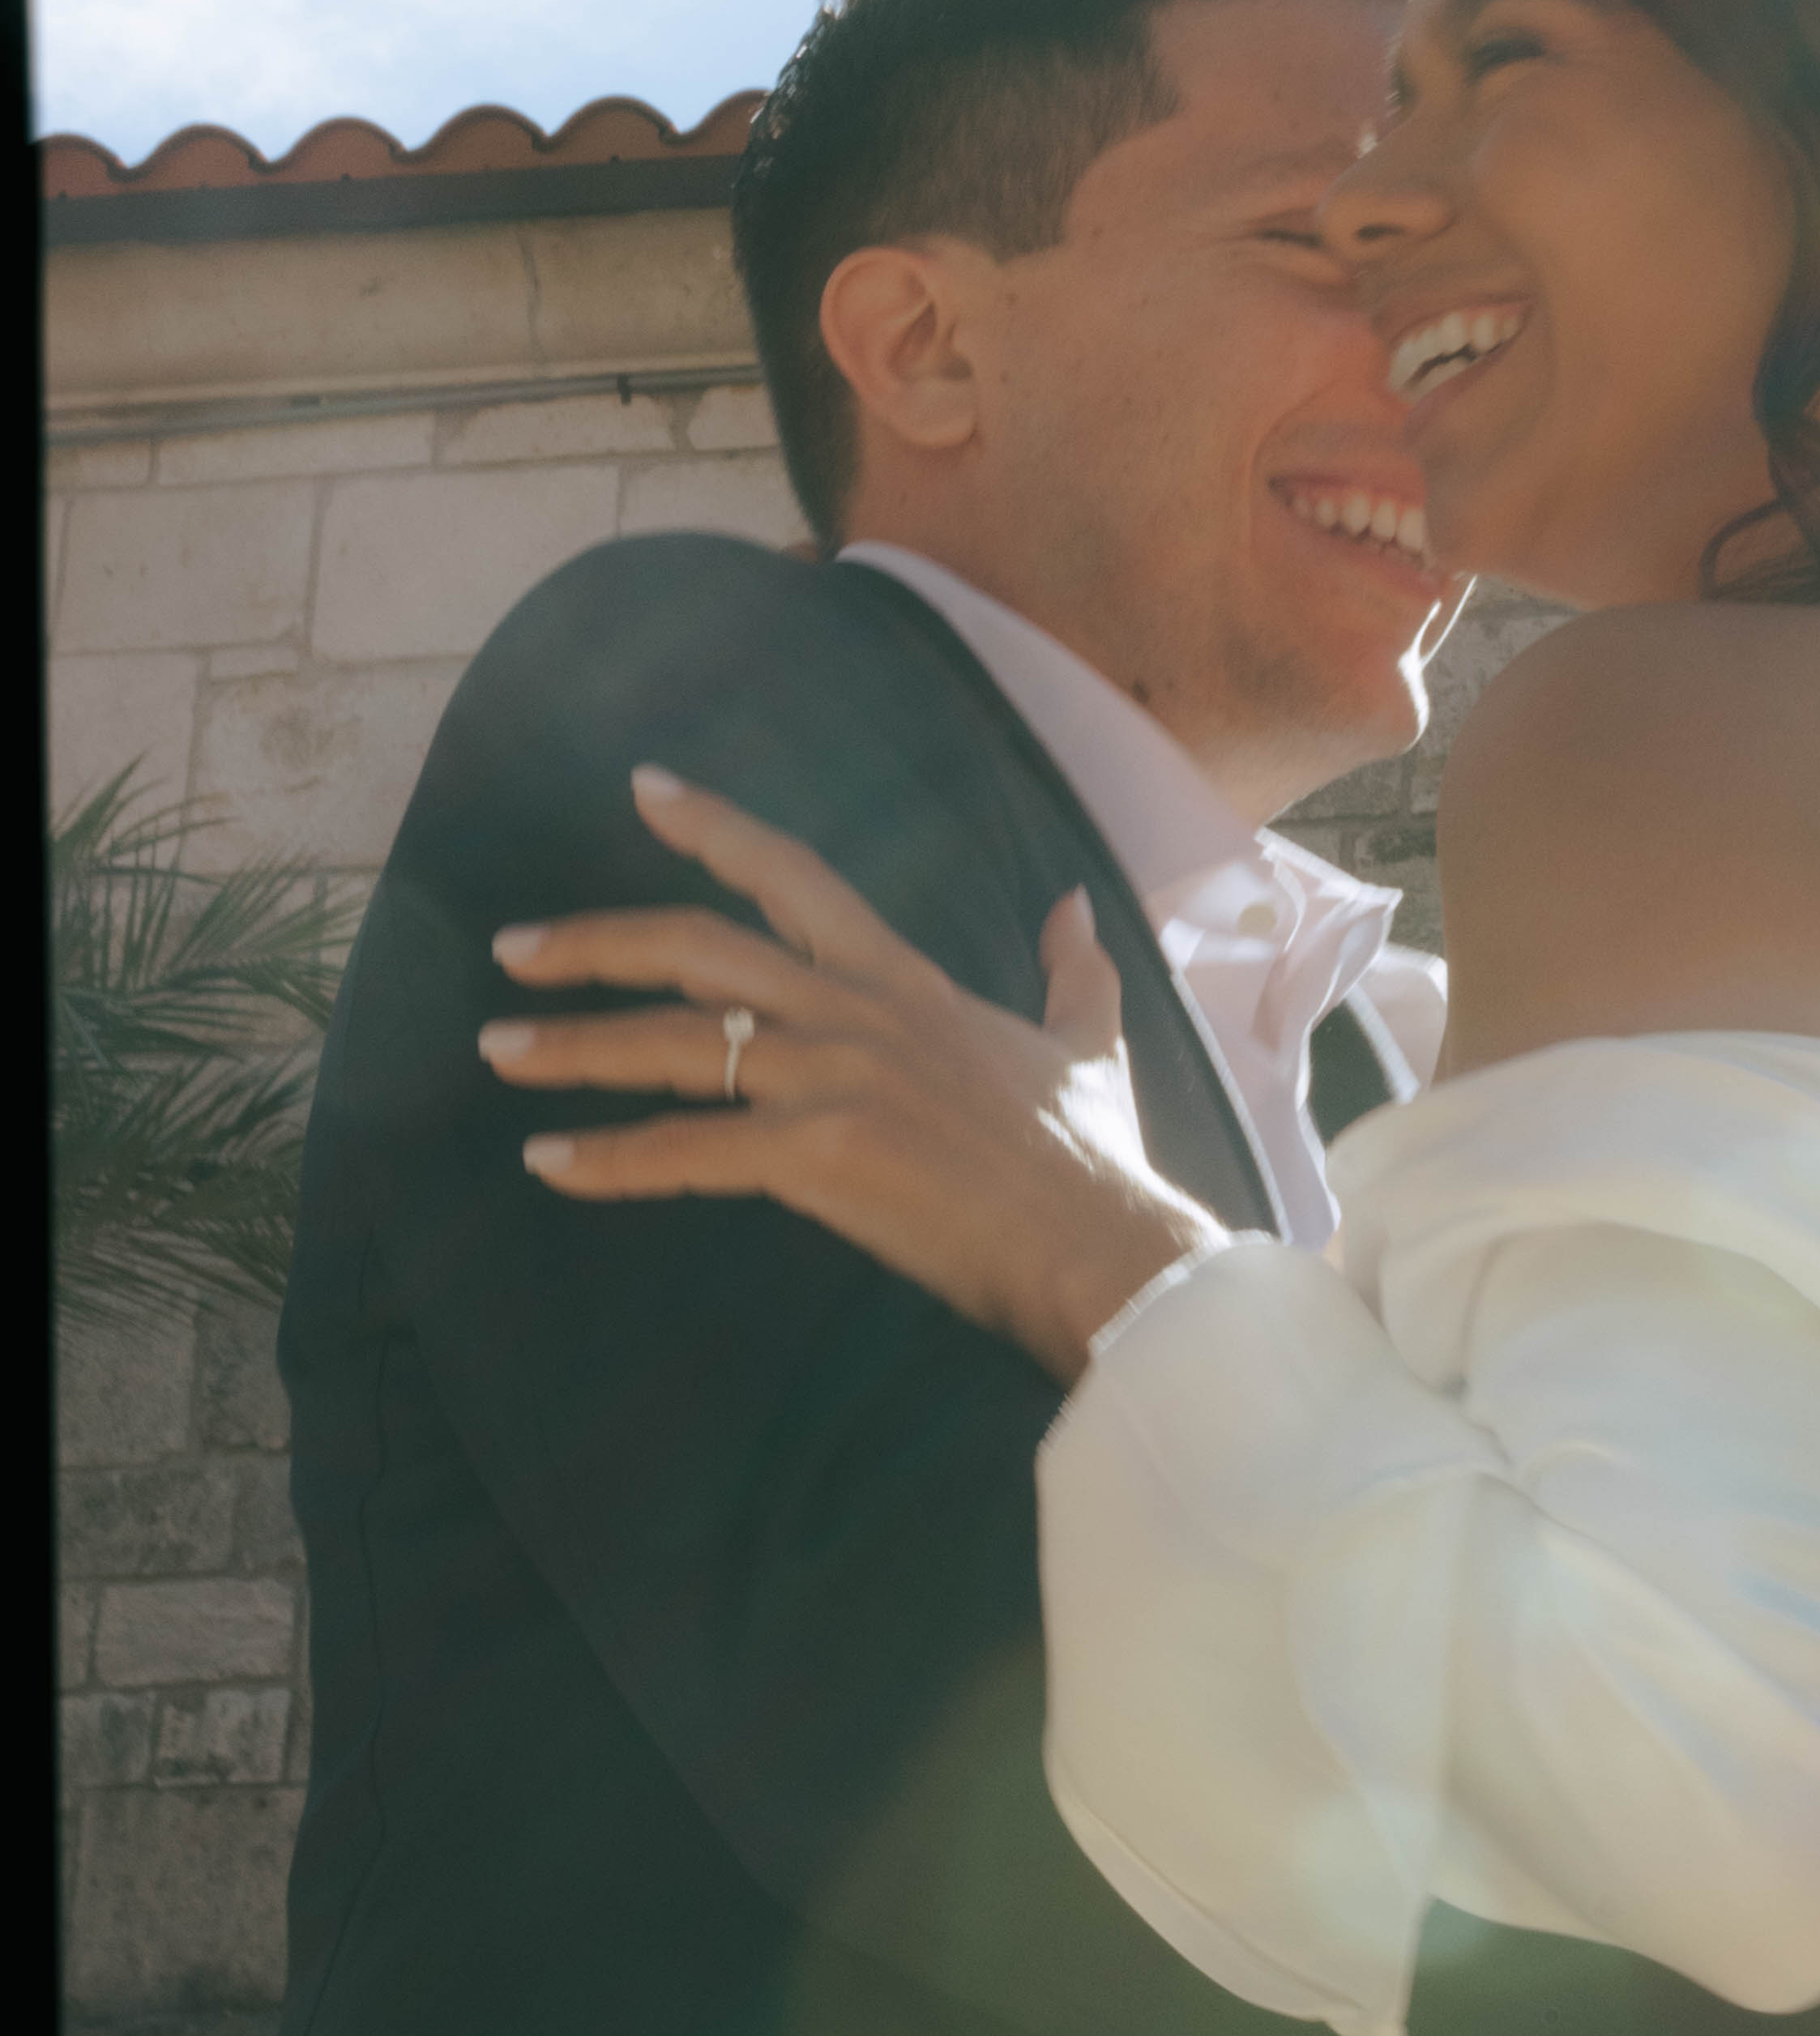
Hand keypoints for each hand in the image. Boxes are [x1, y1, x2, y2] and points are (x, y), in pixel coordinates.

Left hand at [478, 764, 1224, 1379]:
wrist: (1102, 1245)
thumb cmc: (1092, 1157)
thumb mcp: (1091, 1042)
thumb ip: (1074, 967)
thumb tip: (1072, 902)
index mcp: (906, 980)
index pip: (796, 876)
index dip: (714, 829)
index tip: (642, 790)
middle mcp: (858, 1013)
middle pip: (698, 948)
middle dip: (594, 942)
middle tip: (513, 950)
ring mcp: (835, 1080)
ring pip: (675, 1041)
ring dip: (574, 1047)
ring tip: (500, 1050)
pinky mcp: (818, 1156)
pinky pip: (685, 1151)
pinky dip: (609, 1158)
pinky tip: (549, 1163)